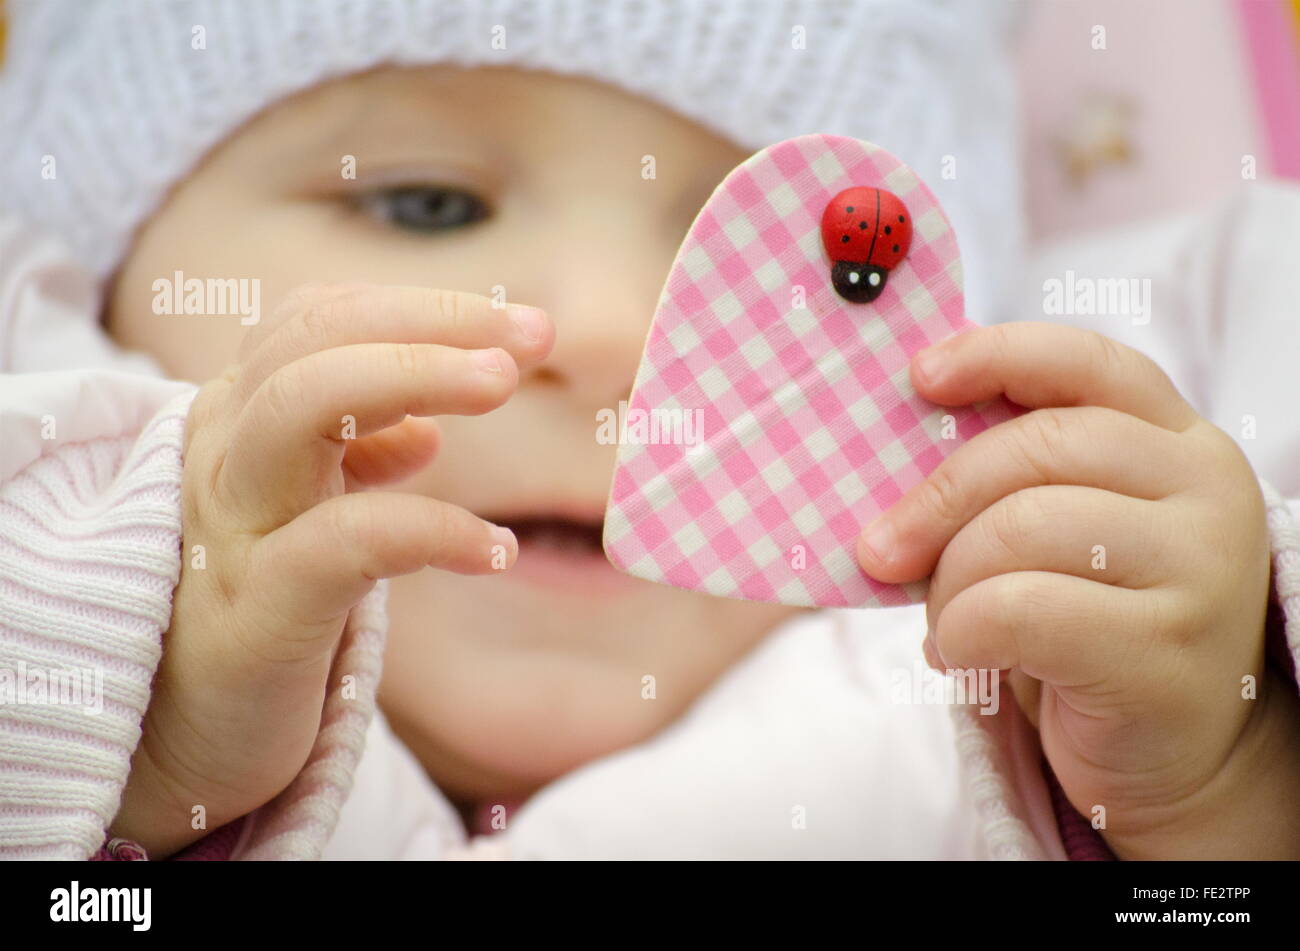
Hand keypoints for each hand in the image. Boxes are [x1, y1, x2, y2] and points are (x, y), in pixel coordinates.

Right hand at [110, 283, 553, 856]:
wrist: (176, 744)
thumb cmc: (253, 618)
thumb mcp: (298, 522)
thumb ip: (350, 466)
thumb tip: (426, 432)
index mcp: (237, 424)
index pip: (320, 321)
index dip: (423, 310)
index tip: (517, 326)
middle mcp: (221, 457)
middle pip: (312, 341)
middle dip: (431, 324)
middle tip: (535, 338)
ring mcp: (230, 530)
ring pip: (302, 404)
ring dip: (415, 376)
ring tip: (506, 388)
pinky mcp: (252, 613)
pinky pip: (342, 541)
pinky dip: (432, 529)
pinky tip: (496, 550)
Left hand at [857, 322, 1299, 858]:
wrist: (1170, 753)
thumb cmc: (1093, 626)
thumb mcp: (1064, 536)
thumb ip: (1013, 484)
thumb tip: (887, 468)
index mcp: (1179, 442)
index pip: (1088, 364)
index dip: (998, 354)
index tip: (921, 374)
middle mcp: (1207, 491)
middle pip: (1039, 445)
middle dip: (937, 498)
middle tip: (881, 550)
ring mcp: (1201, 570)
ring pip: (1022, 528)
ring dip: (950, 581)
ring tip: (945, 621)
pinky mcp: (1167, 652)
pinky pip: (1019, 610)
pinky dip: (963, 631)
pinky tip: (962, 654)